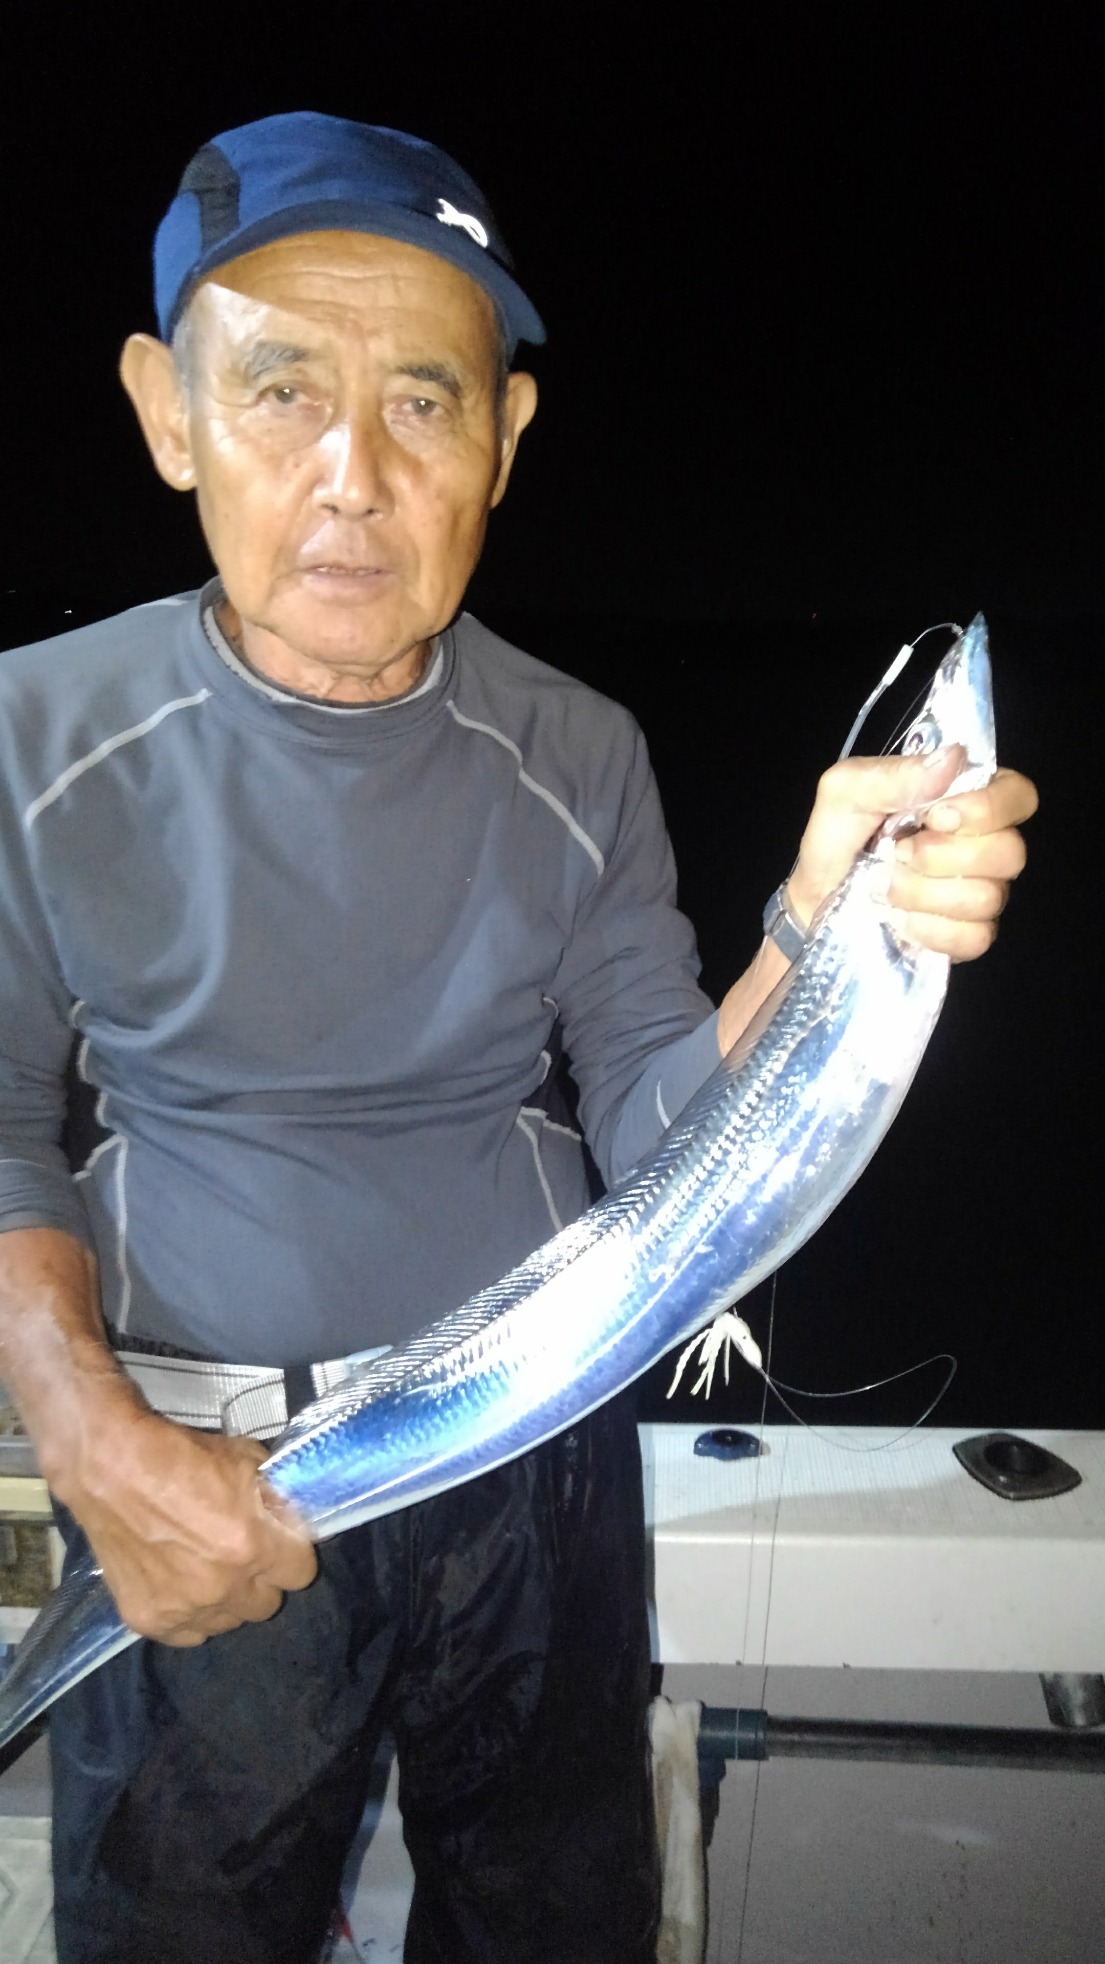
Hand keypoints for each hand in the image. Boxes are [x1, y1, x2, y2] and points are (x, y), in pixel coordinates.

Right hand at [57, 1392, 316, 1644]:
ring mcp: (183, 1609)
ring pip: (228, 1622)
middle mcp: (222, 1587)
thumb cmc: (181, 1457)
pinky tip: (178, 1586)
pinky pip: (187, 1633)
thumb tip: (289, 1518)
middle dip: (260, 1578)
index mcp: (252, 1546)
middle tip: (240, 1553)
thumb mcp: (248, 1461)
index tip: (277, 1541)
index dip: (291, 1553)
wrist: (109, 1468)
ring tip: (204, 1568)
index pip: (301, 1573)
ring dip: (225, 1599)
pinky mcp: (148, 1620)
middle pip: (267, 1604)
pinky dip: (189, 1614)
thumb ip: (275, 1499)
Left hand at [787, 749, 1037, 960]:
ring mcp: (981, 892)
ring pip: (987, 898)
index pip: (1017, 795)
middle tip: (898, 854)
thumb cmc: (835, 840)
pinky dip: (928, 929)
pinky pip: (974, 937)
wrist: (815, 902)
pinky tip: (899, 919)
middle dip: (942, 857)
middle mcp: (983, 844)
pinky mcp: (967, 935)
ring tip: (887, 886)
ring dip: (923, 894)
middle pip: (1009, 852)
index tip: (935, 816)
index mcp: (963, 798)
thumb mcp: (845, 793)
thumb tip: (952, 759)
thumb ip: (893, 774)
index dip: (986, 809)